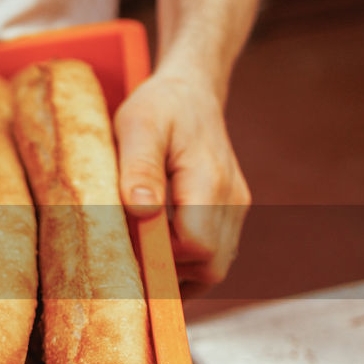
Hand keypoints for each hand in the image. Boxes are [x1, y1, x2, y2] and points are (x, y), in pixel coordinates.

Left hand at [112, 71, 250, 289]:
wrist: (191, 92)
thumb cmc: (159, 106)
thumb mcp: (137, 125)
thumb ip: (139, 167)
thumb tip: (141, 210)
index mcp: (209, 180)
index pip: (196, 245)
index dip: (159, 257)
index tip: (126, 244)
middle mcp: (232, 200)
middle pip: (210, 267)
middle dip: (169, 271)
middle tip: (131, 254)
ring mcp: (236, 209)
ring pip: (214, 268)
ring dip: (178, 271)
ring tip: (141, 250)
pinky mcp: (231, 214)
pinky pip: (215, 256)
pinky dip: (187, 264)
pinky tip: (157, 250)